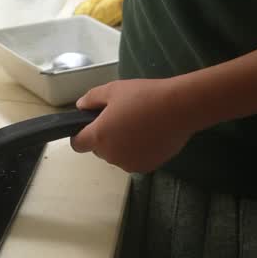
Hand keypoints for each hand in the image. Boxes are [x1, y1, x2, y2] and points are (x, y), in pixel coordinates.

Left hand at [71, 77, 193, 172]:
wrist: (178, 109)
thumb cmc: (143, 96)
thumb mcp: (113, 89)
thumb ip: (91, 99)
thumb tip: (81, 106)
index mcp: (99, 136)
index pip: (78, 144)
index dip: (80, 135)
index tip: (90, 125)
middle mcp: (111, 155)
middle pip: (99, 149)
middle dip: (105, 137)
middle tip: (121, 117)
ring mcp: (129, 164)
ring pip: (117, 155)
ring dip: (121, 144)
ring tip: (139, 125)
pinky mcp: (147, 168)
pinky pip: (134, 159)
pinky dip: (137, 150)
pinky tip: (150, 135)